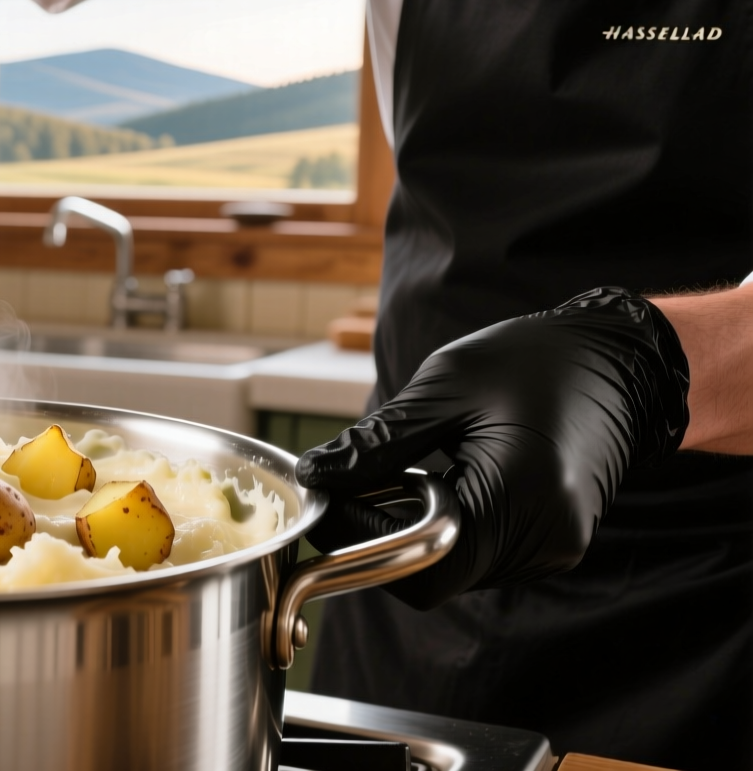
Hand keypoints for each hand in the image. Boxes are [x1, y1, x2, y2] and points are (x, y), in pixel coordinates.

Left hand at [296, 288, 690, 608]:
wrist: (619, 361)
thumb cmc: (535, 360)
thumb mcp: (444, 388)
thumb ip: (378, 441)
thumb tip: (316, 474)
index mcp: (521, 494)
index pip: (423, 565)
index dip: (363, 542)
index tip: (328, 499)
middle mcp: (545, 538)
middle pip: (434, 574)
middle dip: (380, 534)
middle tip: (353, 482)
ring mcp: (554, 548)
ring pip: (453, 569)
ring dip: (412, 530)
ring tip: (406, 470)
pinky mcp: (551, 544)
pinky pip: (479, 555)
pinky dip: (445, 527)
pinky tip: (440, 480)